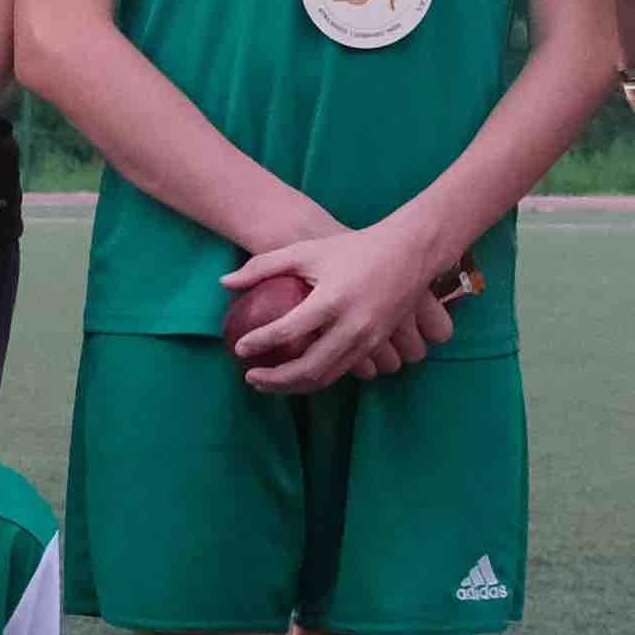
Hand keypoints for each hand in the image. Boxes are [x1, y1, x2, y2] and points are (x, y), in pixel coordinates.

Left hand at [226, 211, 457, 395]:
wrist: (410, 252)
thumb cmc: (352, 248)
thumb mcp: (306, 251)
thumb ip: (263, 266)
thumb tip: (224, 283)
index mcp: (331, 300)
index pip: (287, 330)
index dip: (259, 343)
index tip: (239, 348)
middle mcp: (352, 326)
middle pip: (307, 369)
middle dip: (274, 380)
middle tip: (249, 377)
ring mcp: (368, 340)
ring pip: (325, 377)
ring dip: (293, 386)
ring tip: (267, 382)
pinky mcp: (377, 346)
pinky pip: (342, 372)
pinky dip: (315, 379)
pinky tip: (296, 375)